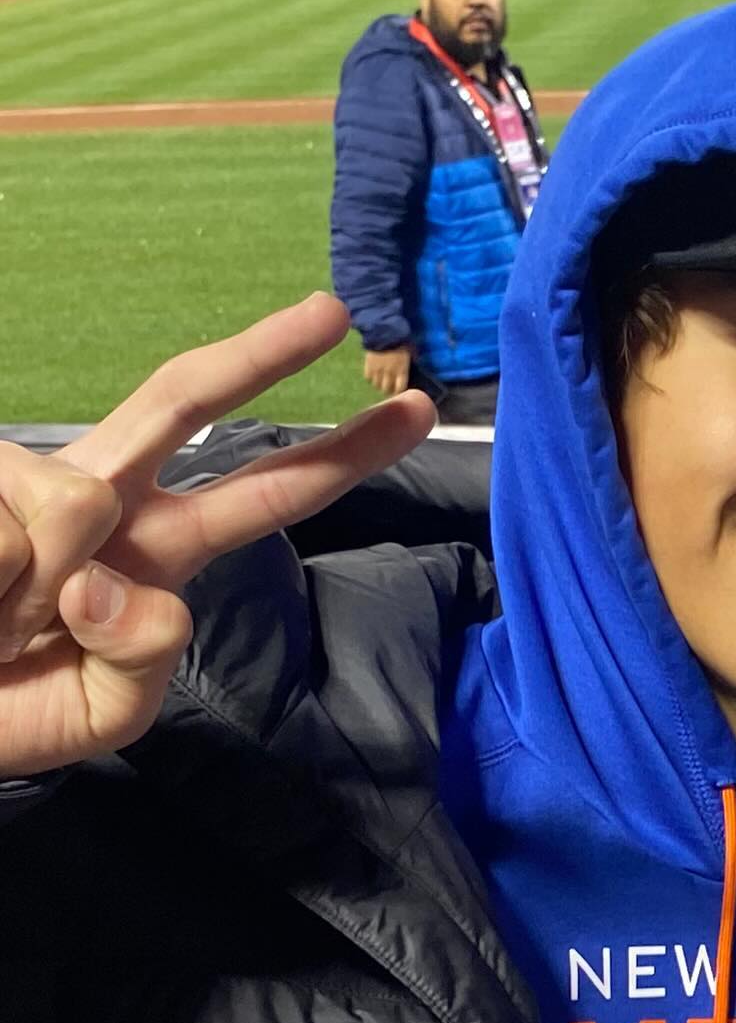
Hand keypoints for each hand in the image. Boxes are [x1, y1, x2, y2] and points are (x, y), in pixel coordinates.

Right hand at [0, 294, 431, 776]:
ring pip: (80, 504)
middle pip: (185, 400)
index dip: (334, 458)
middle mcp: (99, 498)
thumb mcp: (102, 711)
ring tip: (0, 628)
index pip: (256, 494)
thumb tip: (111, 574)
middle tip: (335, 310)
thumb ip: (142, 656)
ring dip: (38, 592)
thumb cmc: (8, 707)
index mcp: (152, 551)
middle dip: (262, 353)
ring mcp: (30, 480)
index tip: (409, 412)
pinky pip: (10, 530)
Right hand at [361, 345, 412, 396]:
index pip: (400, 388)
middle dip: (388, 389)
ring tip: (381, 380)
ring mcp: (377, 369)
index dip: (398, 391)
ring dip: (379, 384)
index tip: (398, 390)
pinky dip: (371, 378)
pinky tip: (374, 374)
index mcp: (401, 369)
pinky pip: (368, 377)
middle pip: (386, 389)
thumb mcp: (409, 352)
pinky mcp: (368, 365)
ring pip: (376, 385)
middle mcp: (389, 372)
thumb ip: (408, 364)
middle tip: (389, 386)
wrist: (384, 330)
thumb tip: (411, 372)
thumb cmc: (400, 340)